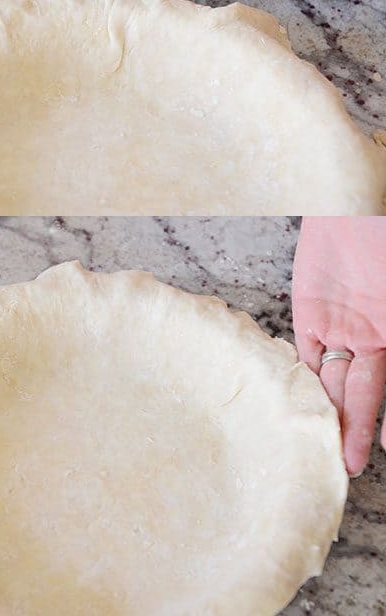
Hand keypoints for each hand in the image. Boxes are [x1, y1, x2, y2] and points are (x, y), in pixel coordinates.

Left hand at [292, 217, 385, 477]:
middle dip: (352, 429)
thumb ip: (380, 349)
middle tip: (345, 466)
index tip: (380, 452)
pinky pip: (307, 354)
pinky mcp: (309, 314)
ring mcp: (337, 328)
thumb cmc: (380, 250)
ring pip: (330, 381)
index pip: (382, 392)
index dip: (377, 422)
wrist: (351, 211)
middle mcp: (367, 340)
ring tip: (320, 448)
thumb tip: (376, 378)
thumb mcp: (385, 308)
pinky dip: (304, 380)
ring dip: (326, 413)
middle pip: (358, 393)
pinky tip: (301, 406)